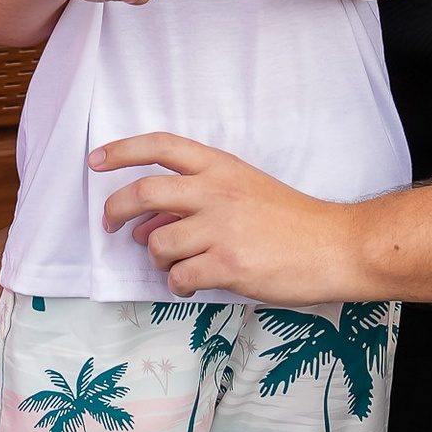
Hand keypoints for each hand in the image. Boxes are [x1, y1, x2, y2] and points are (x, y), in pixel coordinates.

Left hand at [90, 130, 368, 300]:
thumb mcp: (244, 192)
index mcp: (220, 167)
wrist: (335, 246)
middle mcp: (216, 191)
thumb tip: (144, 225)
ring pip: (158, 243)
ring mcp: (221, 228)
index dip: (122, 150)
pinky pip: (179, 276)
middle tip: (110, 225)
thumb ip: (196, 201)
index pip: (160, 145)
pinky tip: (190, 286)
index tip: (96, 160)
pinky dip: (177, 285)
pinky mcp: (228, 263)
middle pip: (144, 191)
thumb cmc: (291, 221)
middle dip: (115, 209)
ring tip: (177, 266)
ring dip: (157, 259)